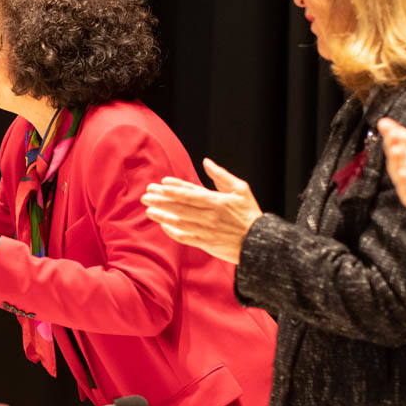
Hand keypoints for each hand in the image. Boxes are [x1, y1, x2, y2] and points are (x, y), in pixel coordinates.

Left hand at [141, 158, 262, 264]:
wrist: (260, 243)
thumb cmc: (249, 214)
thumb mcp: (241, 190)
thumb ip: (221, 176)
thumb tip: (206, 162)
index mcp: (217, 201)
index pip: (190, 194)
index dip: (173, 189)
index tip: (160, 184)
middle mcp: (209, 216)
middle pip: (180, 207)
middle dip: (161, 201)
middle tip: (146, 195)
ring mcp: (206, 230)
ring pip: (179, 222)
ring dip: (162, 216)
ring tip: (148, 210)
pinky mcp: (206, 244)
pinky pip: (185, 237)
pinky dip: (173, 232)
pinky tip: (163, 226)